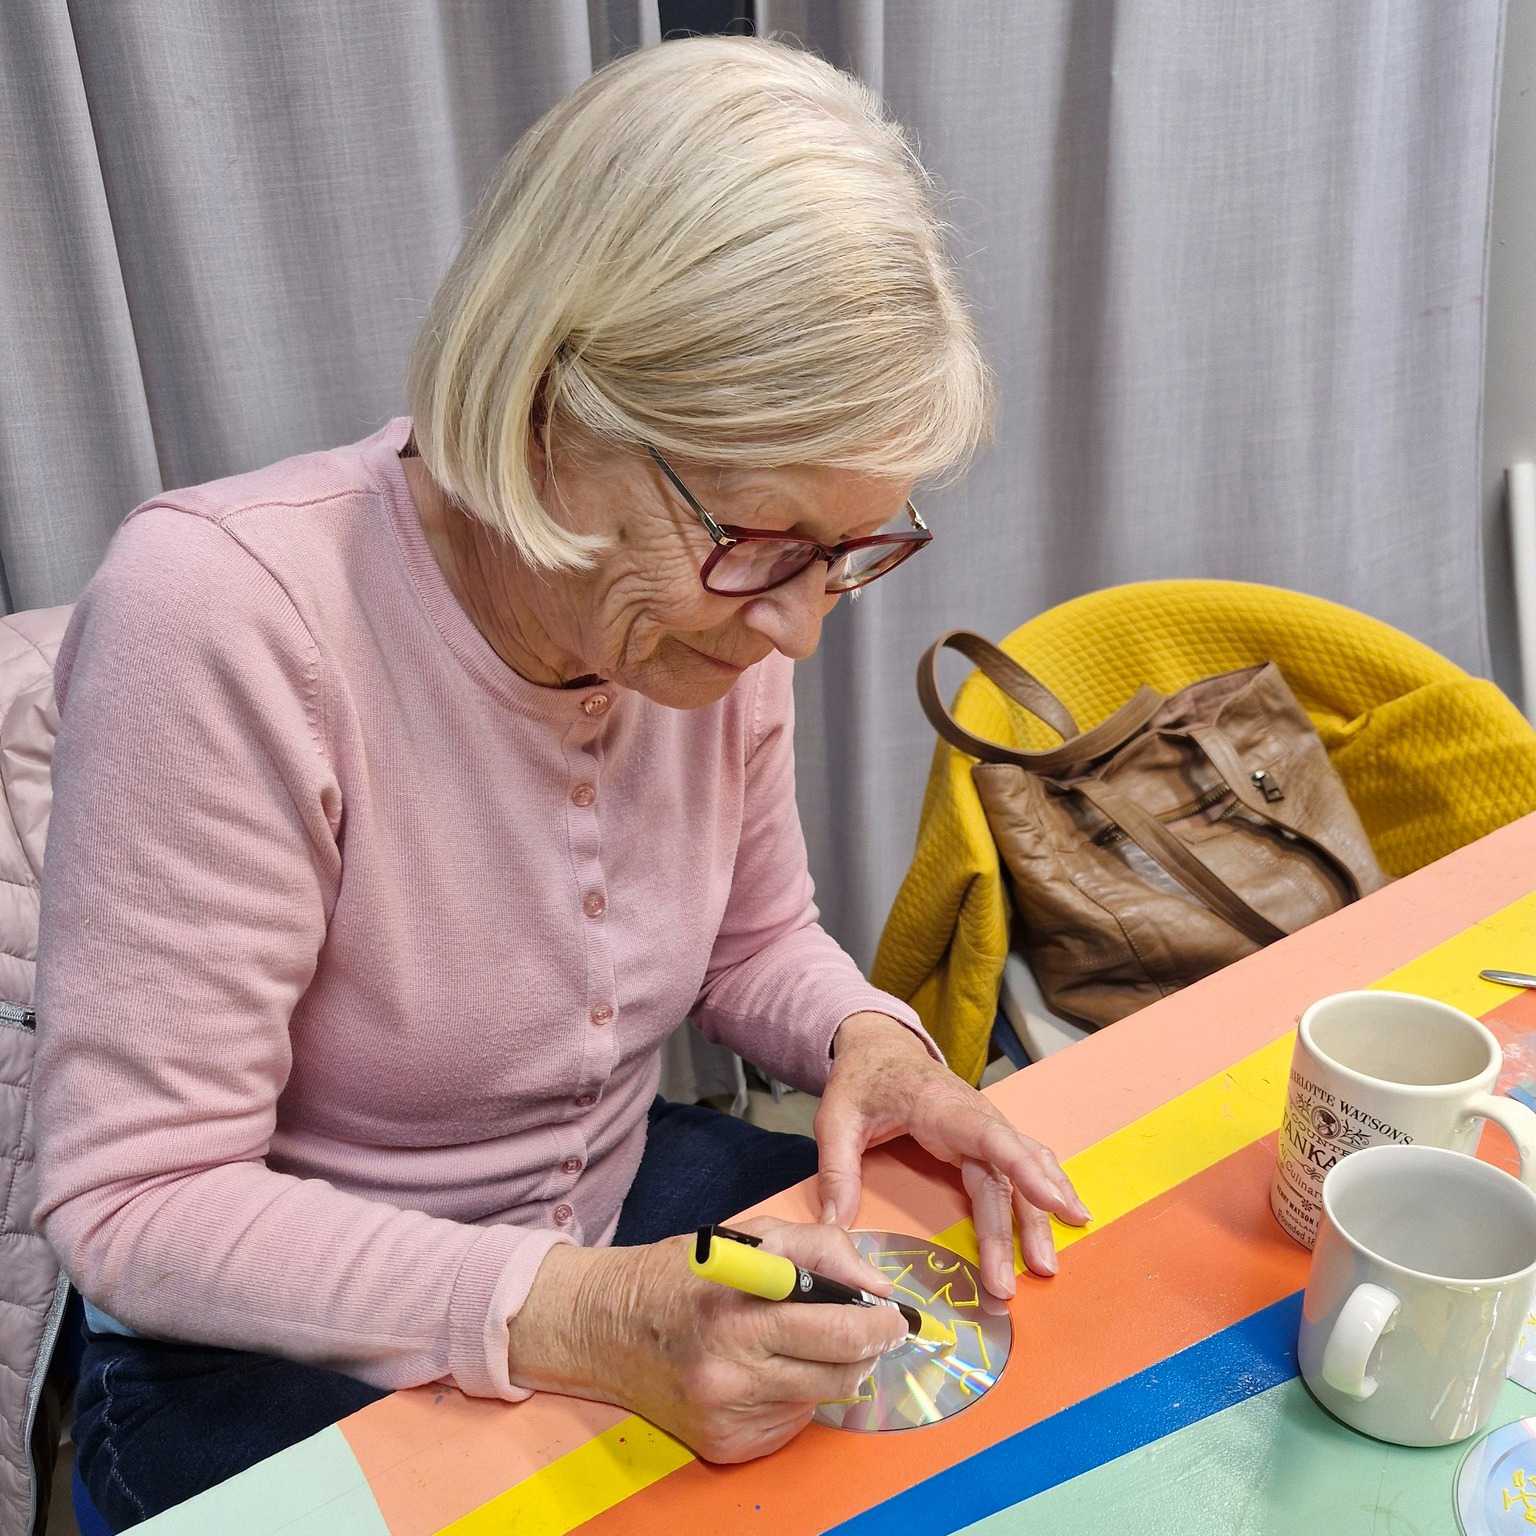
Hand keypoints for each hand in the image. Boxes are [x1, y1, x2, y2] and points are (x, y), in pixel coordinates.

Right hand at [506, 1219, 907, 1462]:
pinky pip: (791, 1424)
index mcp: (738, 1314)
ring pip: (822, 1401)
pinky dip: (795, 1396)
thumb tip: (878, 1287)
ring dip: (830, 1371)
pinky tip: (766, 1370)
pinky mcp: (725, 1448)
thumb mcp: (750, 1237)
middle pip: (841, 1375)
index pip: (838, 1331)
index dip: (880, 1324)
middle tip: (871, 1329)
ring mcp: (728, 1418)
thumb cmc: (682, 1274)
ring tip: (800, 1341)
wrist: (604, 1327)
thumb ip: (821, 1249)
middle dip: (868, 1349)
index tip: (894, 1314)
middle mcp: (732, 1375)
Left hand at [816, 1013, 1090, 1297]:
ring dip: (1039, 1216)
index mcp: (942, 1108)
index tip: (1052, 1202)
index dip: (1024, 1169)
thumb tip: (836, 1228)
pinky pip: (1023, 1163)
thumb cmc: (861, 1079)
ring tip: (1049, 1264)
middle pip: (1006, 1175)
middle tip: (1019, 1280)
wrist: (880, 1046)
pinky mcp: (985, 1137)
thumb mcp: (836, 1118)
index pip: (992, 1138)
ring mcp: (985, 1127)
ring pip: (1023, 1172)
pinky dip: (1046, 1189)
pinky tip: (1066, 1215)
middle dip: (1018, 1227)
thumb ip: (837, 1171)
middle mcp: (975, 1117)